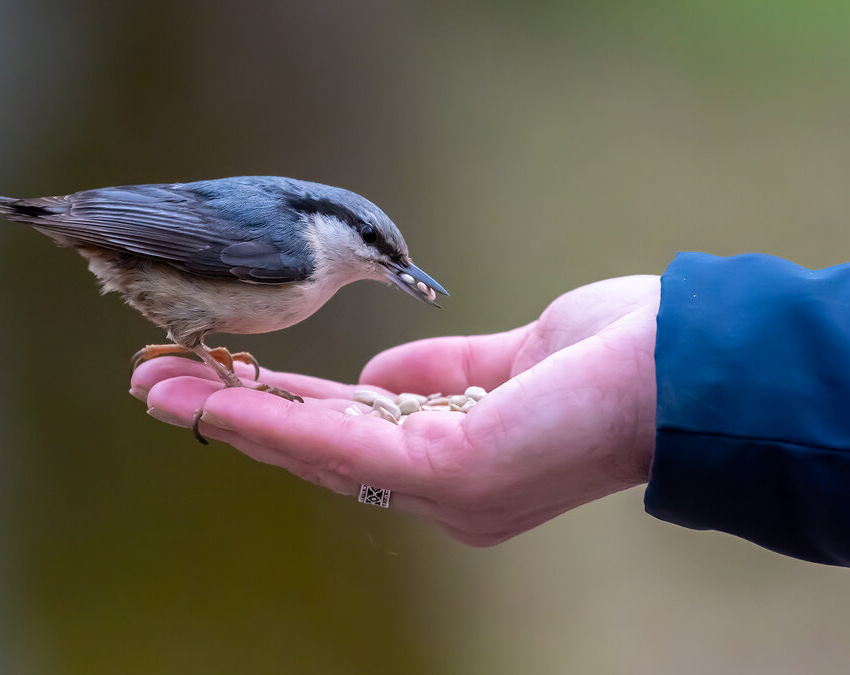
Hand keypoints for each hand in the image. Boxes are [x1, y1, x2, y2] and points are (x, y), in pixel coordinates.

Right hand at [130, 275, 660, 545]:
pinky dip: (275, 423)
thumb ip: (446, 368)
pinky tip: (217, 401)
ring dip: (231, 416)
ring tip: (157, 387)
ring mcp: (444, 489)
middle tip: (157, 385)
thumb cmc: (623, 355)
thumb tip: (376, 371)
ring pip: (315, 450)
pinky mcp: (448, 473)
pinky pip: (343, 445)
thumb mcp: (517, 356)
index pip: (352, 429)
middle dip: (236, 413)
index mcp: (461, 459)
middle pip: (318, 446)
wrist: (692, 365)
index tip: (227, 376)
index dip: (283, 405)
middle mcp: (445, 489)